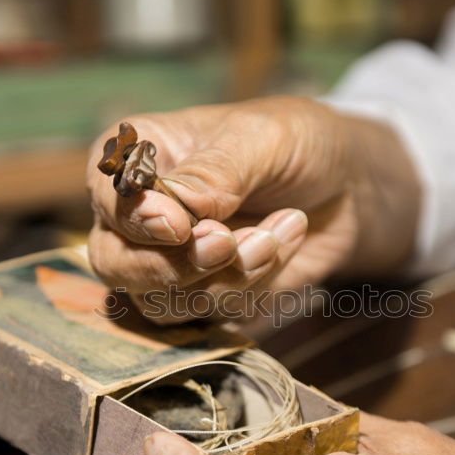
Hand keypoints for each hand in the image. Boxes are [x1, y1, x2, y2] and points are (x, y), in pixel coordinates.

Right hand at [86, 97, 419, 322]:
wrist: (348, 186)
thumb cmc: (297, 143)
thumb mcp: (263, 139)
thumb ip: (215, 170)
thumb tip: (176, 208)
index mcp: (138, 157)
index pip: (107, 196)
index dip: (135, 219)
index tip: (178, 225)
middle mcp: (141, 215)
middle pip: (115, 264)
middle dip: (173, 266)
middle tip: (228, 245)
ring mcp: (170, 262)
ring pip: (163, 300)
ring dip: (228, 275)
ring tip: (280, 230)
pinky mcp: (206, 298)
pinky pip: (212, 316)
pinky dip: (253, 287)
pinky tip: (286, 241)